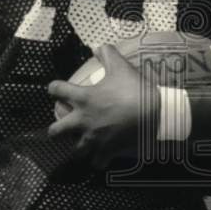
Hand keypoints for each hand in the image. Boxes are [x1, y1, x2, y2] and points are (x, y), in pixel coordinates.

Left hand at [47, 43, 160, 168]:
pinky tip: (100, 156)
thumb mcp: (121, 66)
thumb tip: (97, 47)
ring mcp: (93, 139)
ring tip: (82, 141)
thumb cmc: (135, 90)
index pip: (56, 90)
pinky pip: (96, 162)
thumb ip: (106, 53)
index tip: (56, 88)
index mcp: (82, 98)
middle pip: (55, 131)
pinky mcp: (106, 151)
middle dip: (55, 128)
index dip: (54, 87)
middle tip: (62, 124)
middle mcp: (82, 121)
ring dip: (77, 145)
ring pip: (75, 150)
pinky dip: (96, 160)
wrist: (155, 114)